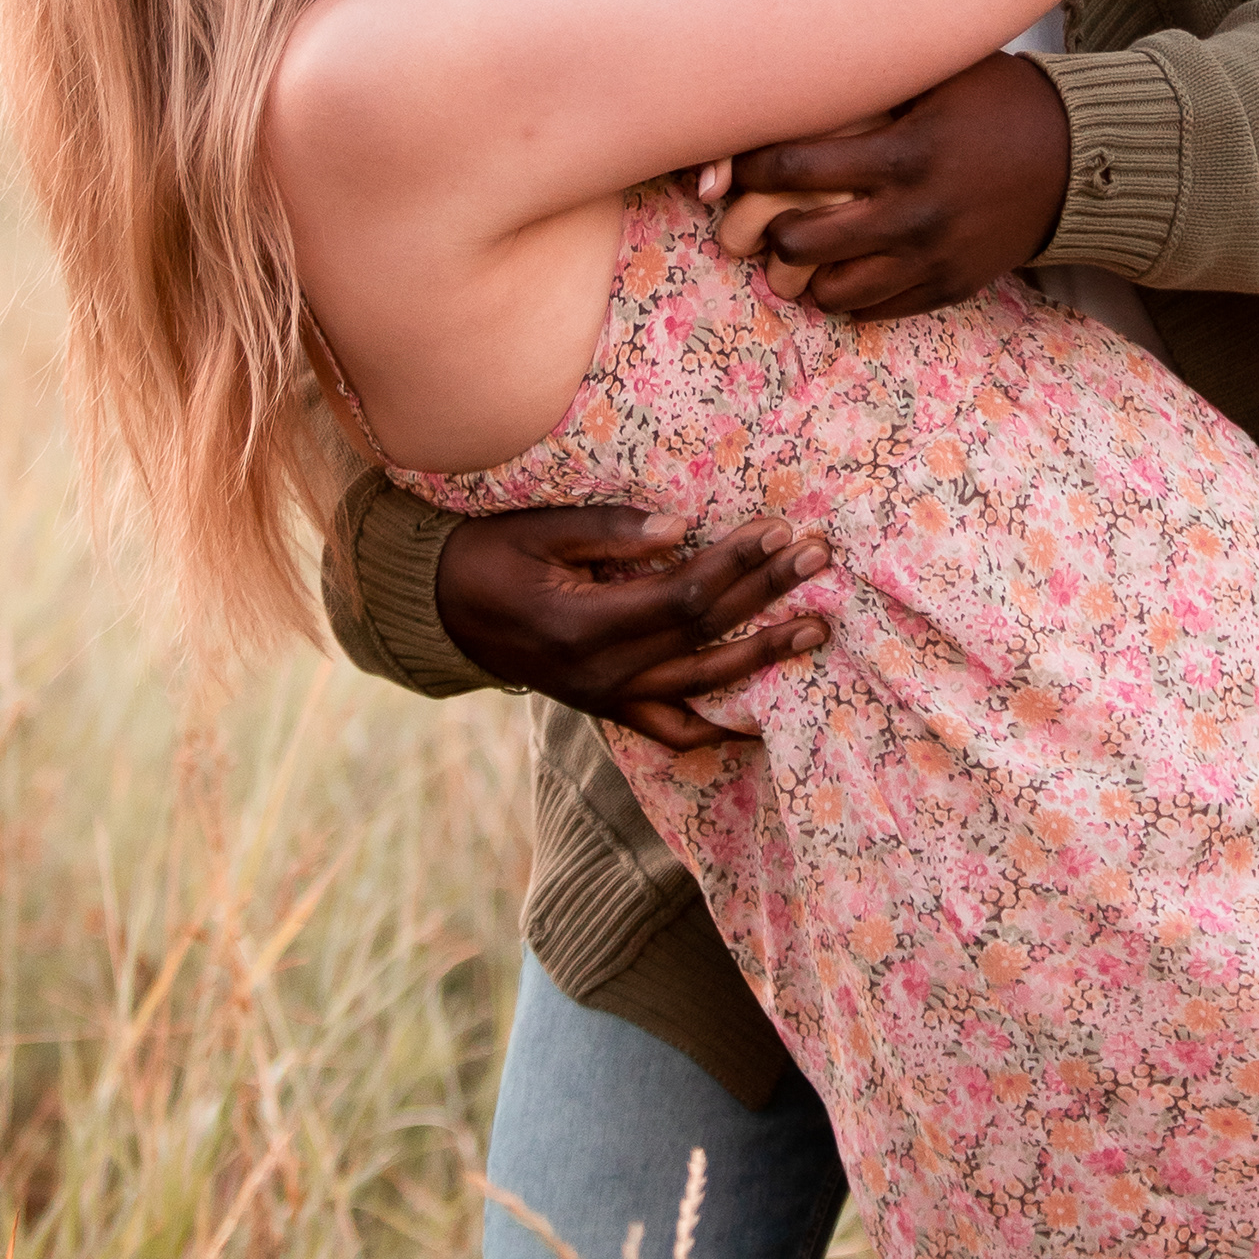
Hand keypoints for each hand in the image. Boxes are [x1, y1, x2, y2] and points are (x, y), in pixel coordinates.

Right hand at [431, 497, 834, 753]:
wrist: (440, 614)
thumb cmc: (486, 558)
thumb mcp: (537, 531)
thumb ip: (608, 531)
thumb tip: (680, 526)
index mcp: (583, 627)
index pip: (681, 598)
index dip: (734, 564)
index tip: (777, 529)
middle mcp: (602, 675)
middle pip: (703, 637)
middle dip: (766, 594)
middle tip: (818, 559)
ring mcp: (607, 699)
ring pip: (701, 687)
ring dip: (763, 657)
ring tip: (815, 629)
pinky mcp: (609, 709)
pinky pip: (674, 731)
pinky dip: (719, 728)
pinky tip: (763, 717)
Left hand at [706, 51, 1070, 319]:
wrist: (1079, 158)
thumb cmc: (999, 101)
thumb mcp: (940, 75)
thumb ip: (875, 78)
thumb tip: (798, 64)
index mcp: (905, 153)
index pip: (796, 167)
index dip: (752, 166)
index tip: (739, 163)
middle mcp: (914, 213)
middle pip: (801, 242)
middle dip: (770, 229)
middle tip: (765, 215)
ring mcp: (933, 258)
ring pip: (834, 292)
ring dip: (808, 272)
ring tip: (804, 250)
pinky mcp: (951, 287)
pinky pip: (878, 311)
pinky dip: (852, 294)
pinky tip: (845, 268)